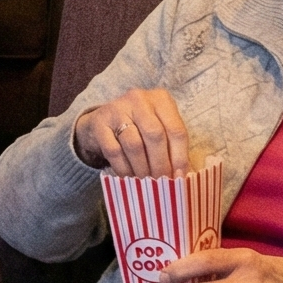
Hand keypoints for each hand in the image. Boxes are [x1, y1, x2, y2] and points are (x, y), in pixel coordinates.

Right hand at [74, 86, 189, 177]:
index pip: (176, 130)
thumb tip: (183, 176)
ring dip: (142, 168)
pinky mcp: (99, 123)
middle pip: (155, 135)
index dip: (180, 156)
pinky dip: (124, 168)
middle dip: (161, 164)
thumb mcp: (159, 129)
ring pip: (134, 144)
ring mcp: (117, 109)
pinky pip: (114, 151)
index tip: (180, 177)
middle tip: (162, 183)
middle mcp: (139, 99)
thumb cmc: (138, 129)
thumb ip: (172, 148)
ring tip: (146, 182)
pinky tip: (129, 177)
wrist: (101, 122)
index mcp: (160, 99)